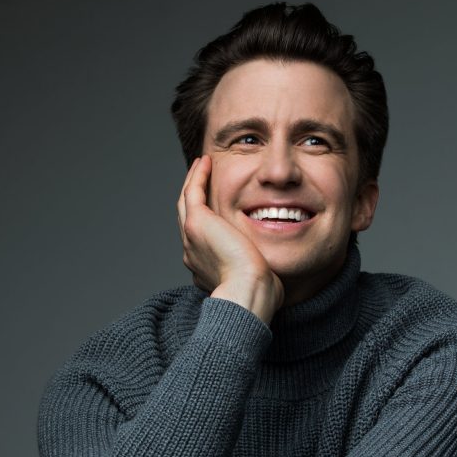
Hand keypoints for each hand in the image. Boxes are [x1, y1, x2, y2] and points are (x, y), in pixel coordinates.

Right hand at [177, 155, 283, 322]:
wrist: (247, 292)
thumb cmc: (259, 295)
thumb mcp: (257, 281)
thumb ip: (258, 272)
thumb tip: (270, 272)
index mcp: (204, 267)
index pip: (202, 240)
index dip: (207, 221)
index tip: (216, 211)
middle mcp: (192, 252)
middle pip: (189, 218)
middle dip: (195, 198)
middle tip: (202, 180)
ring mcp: (191, 236)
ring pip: (186, 202)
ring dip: (193, 182)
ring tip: (202, 166)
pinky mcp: (197, 222)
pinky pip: (192, 192)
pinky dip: (197, 175)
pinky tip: (205, 161)